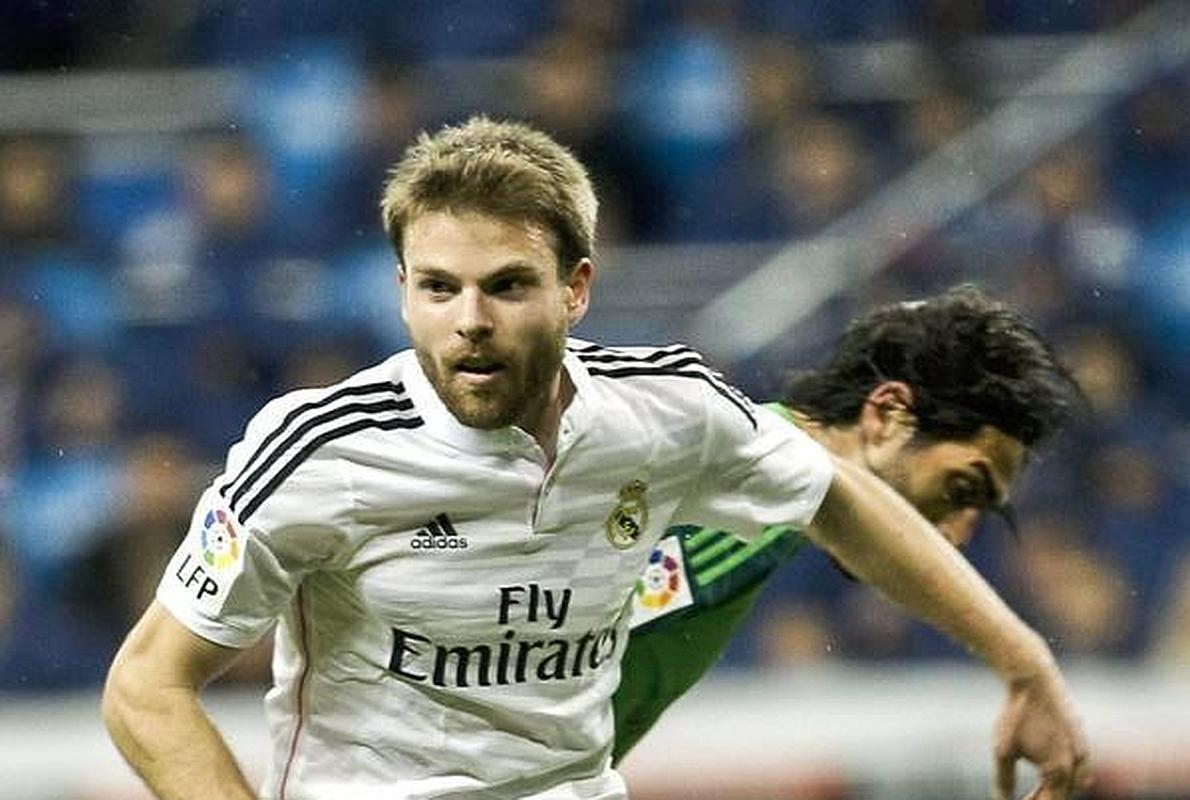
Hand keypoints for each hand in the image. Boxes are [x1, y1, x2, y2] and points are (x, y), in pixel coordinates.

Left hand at [993, 666, 1090, 798]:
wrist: (1032, 680)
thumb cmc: (1015, 716)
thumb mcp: (1003, 750)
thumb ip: (1004, 780)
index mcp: (1059, 770)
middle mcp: (1077, 763)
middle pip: (1063, 794)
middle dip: (1045, 799)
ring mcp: (1083, 749)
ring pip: (1077, 782)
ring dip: (1059, 789)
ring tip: (1038, 792)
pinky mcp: (1081, 736)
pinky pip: (1081, 765)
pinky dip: (1069, 774)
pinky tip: (1052, 772)